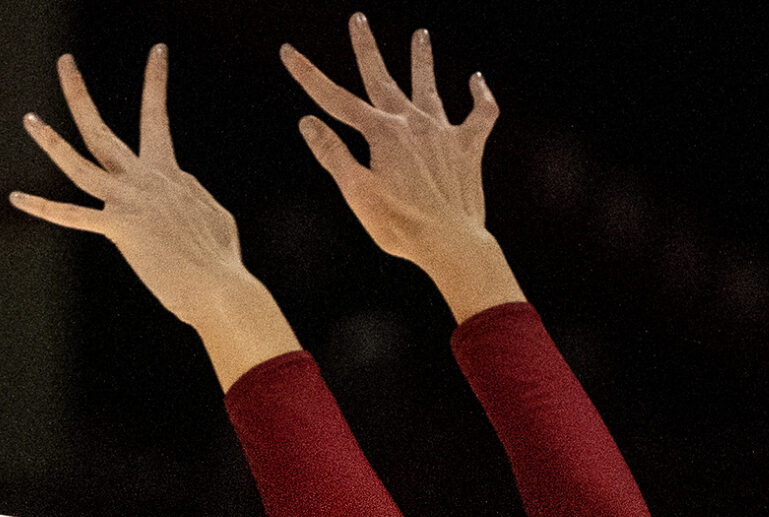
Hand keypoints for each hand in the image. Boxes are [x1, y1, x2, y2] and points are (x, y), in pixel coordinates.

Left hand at [12, 47, 300, 388]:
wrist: (221, 286)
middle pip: (103, 130)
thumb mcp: (213, 215)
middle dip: (80, 93)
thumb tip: (182, 186)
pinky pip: (72, 216)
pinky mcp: (120, 228)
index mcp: (169, 173)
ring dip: (50, 141)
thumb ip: (191, 195)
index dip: (155, 82)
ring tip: (28, 118)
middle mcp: (146, 179)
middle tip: (64, 60)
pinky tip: (16, 198)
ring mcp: (130, 201)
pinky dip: (42, 208)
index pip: (155, 122)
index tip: (156, 51)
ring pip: (80, 164)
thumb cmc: (220, 260)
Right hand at [281, 16, 520, 321]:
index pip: (335, 99)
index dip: (308, 75)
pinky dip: (480, 96)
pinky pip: (480, 114)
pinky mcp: (468, 147)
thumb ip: (332, 154)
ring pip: (430, 86)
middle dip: (367, 47)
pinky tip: (477, 80)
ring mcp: (442, 132)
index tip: (288, 51)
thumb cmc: (401, 226)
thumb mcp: (357, 193)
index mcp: (381, 133)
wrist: (451, 243)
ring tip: (421, 34)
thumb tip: (307, 121)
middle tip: (358, 18)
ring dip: (422, 59)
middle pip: (382, 77)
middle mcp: (412, 123)